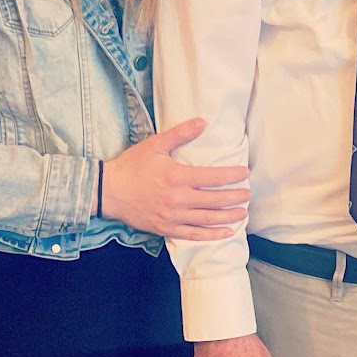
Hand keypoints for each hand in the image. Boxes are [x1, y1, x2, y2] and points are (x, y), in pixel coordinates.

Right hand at [101, 119, 249, 240]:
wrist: (108, 192)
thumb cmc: (132, 166)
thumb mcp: (155, 145)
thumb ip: (181, 134)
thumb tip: (203, 122)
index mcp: (177, 177)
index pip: (213, 177)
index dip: (232, 175)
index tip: (245, 173)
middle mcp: (178, 199)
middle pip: (214, 200)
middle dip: (235, 197)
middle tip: (248, 193)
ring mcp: (173, 217)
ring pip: (207, 219)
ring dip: (228, 216)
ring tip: (243, 213)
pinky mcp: (166, 229)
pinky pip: (194, 235)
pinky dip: (212, 235)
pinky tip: (226, 232)